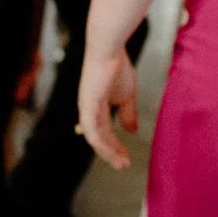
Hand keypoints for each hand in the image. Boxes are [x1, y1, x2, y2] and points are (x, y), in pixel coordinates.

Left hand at [76, 40, 140, 170]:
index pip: (103, 133)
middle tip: (124, 166)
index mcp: (95, 108)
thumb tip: (131, 130)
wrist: (109, 50)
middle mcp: (88, 110)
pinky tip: (113, 152)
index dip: (114, 147)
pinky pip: (93, 130)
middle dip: (112, 154)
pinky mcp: (87, 105)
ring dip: (108, 152)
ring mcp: (86, 108)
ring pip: (94, 138)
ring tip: (122, 164)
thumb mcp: (126, 96)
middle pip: (98, 139)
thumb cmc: (116, 68)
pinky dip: (103, 143)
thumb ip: (127, 113)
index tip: (126, 158)